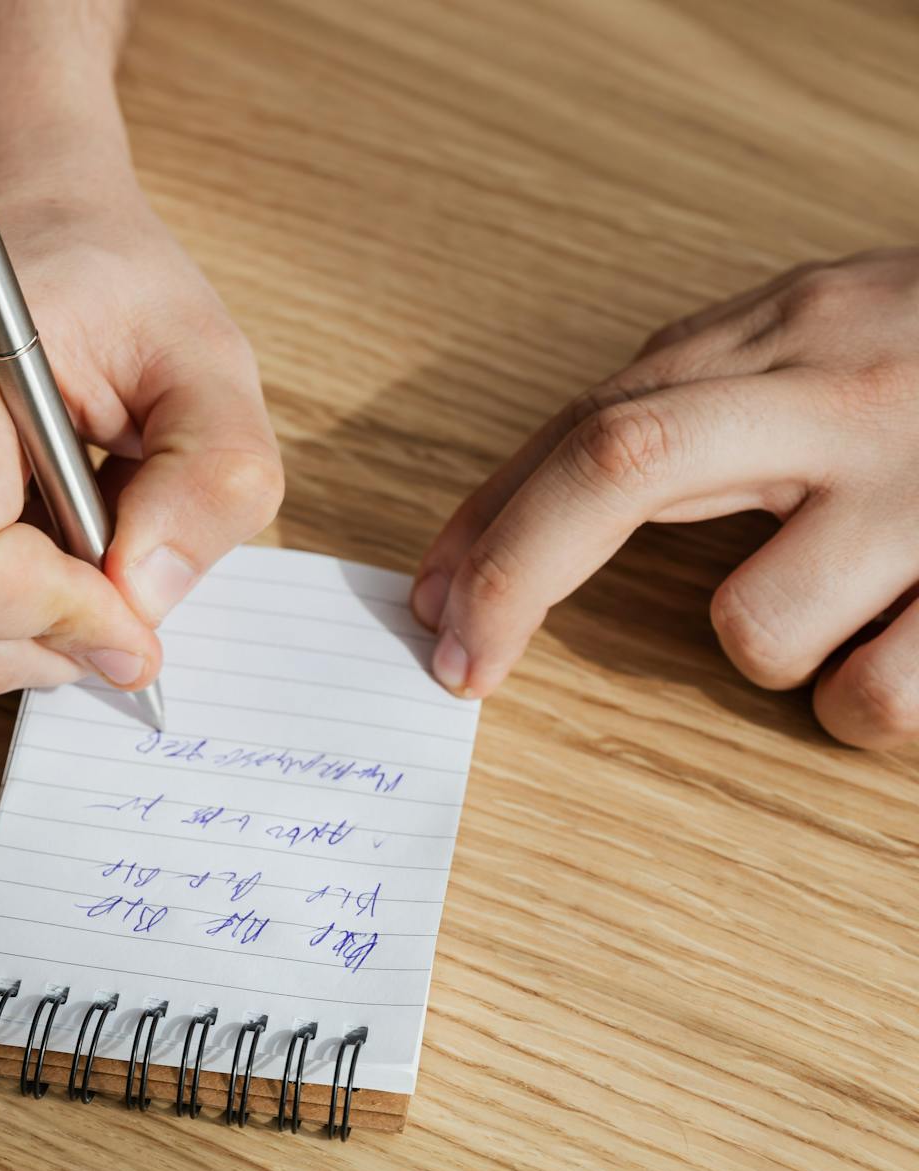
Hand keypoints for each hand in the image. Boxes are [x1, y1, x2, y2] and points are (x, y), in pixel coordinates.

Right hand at [0, 90, 279, 699]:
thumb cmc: (98, 271)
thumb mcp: (205, 351)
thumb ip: (213, 475)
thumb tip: (146, 595)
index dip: (56, 620)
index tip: (137, 617)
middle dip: (50, 633)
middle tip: (126, 582)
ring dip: (25, 614)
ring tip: (77, 524)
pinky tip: (26, 517)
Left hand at [412, 248, 918, 748]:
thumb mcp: (824, 342)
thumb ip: (688, 407)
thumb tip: (504, 521)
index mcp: (796, 334)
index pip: (595, 418)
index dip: (490, 520)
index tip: (428, 607)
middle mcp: (854, 396)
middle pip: (624, 458)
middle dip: (516, 573)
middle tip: (463, 664)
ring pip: (760, 633)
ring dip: (776, 651)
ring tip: (864, 599)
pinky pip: (882, 705)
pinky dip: (878, 700)